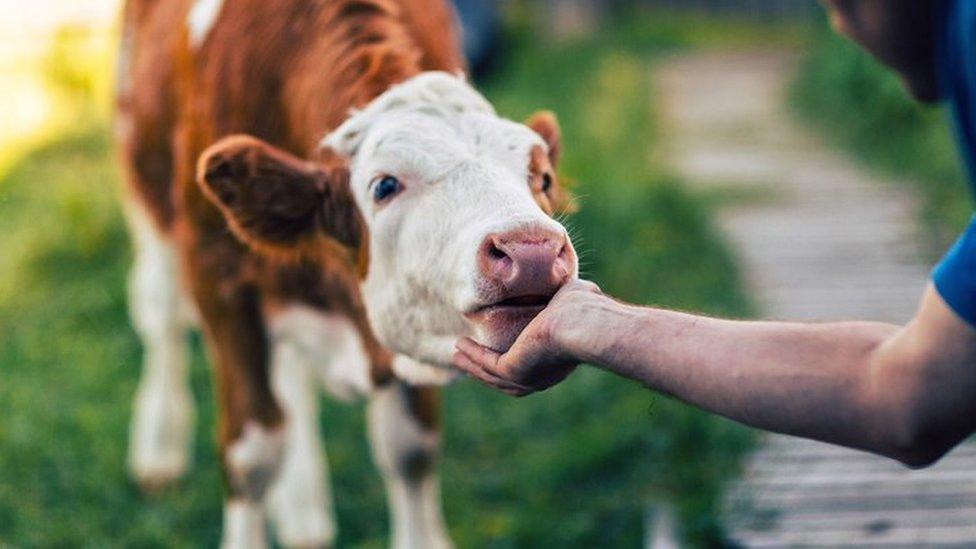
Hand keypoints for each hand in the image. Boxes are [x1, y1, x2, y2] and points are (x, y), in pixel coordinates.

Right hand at [453, 279, 604, 395]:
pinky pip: (487, 364)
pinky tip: (460, 345)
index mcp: (558, 361)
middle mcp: (543, 376)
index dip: (512, 358)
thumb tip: (568, 284)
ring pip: (492, 374)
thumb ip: (564, 295)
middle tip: (467, 356)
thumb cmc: (584, 309)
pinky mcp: (514, 371)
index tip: (498, 346)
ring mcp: (528, 377)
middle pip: (506, 378)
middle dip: (485, 368)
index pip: (530, 364)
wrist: (584, 323)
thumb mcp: (571, 299)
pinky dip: (473, 356)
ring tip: (457, 353)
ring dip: (473, 365)